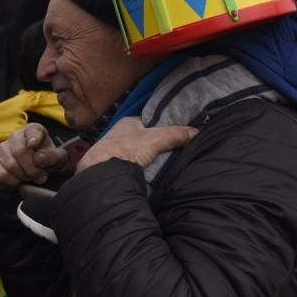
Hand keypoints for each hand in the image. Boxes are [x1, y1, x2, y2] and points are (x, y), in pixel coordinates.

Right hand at [0, 124, 68, 189]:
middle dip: (32, 169)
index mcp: (34, 130)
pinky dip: (10, 182)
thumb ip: (52, 157)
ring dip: (22, 177)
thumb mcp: (57, 159)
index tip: (34, 145)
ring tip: (30, 179)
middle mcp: (15, 135)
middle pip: (19, 151)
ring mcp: (2, 148)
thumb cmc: (47, 160)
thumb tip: (38, 159)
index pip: (33, 131)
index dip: (34, 138)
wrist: (35, 170)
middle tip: (40, 177)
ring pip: (10, 164)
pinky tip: (18, 182)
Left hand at [76, 117, 197, 172]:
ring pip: (136, 153)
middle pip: (144, 138)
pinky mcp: (110, 167)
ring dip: (146, 158)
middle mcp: (119, 135)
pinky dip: (138, 168)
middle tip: (171, 151)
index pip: (150, 122)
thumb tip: (196, 131)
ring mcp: (113, 151)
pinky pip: (129, 165)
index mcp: (128, 122)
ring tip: (161, 165)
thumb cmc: (124, 150)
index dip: (163, 128)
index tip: (175, 136)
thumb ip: (176, 134)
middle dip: (155, 145)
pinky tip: (146, 174)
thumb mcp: (156, 139)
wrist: (100, 175)